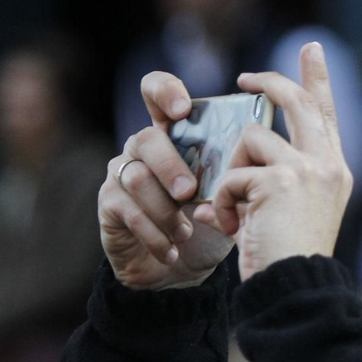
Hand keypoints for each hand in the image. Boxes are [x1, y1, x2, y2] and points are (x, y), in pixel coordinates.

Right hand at [99, 72, 232, 289]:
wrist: (183, 270)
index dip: (165, 91)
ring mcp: (122, 174)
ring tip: (185, 232)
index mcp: (174, 134)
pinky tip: (172, 250)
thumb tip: (252, 159)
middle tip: (189, 192)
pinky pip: (127, 211)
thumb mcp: (230, 194)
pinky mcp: (109, 204)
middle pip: (146, 138)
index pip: (157, 92)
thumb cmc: (210, 222)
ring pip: (135, 177)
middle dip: (170, 166)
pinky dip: (154, 234)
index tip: (184, 109)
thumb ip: (236, 171)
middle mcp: (143, 148)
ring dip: (164, 208)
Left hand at [200, 42, 353, 281]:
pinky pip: (232, 174)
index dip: (317, 79)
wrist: (295, 285)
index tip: (311, 49)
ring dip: (231, 172)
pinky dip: (221, 201)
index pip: (326, 114)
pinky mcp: (279, 180)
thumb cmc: (290, 259)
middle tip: (245, 78)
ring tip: (233, 209)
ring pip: (251, 139)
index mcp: (334, 172)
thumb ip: (278, 177)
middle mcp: (327, 165)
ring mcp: (307, 169)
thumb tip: (246, 151)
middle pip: (297, 102)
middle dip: (270, 82)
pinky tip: (230, 225)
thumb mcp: (292, 211)